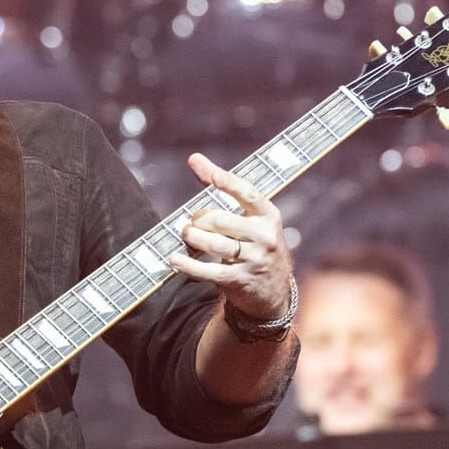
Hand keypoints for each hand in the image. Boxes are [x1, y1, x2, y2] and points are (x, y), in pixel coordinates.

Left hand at [166, 151, 293, 324]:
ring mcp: (253, 260)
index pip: (248, 194)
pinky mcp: (239, 280)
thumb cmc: (255, 243)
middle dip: (199, 220)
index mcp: (268, 215)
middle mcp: (264, 236)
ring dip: (193, 238)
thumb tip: (194, 158)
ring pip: (213, 244)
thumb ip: (223, 188)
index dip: (229, 184)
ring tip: (187, 235)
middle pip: (220, 220)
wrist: (273, 290)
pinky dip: (187, 265)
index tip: (212, 175)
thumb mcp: (250, 217)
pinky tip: (174, 259)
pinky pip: (207, 271)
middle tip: (192, 222)